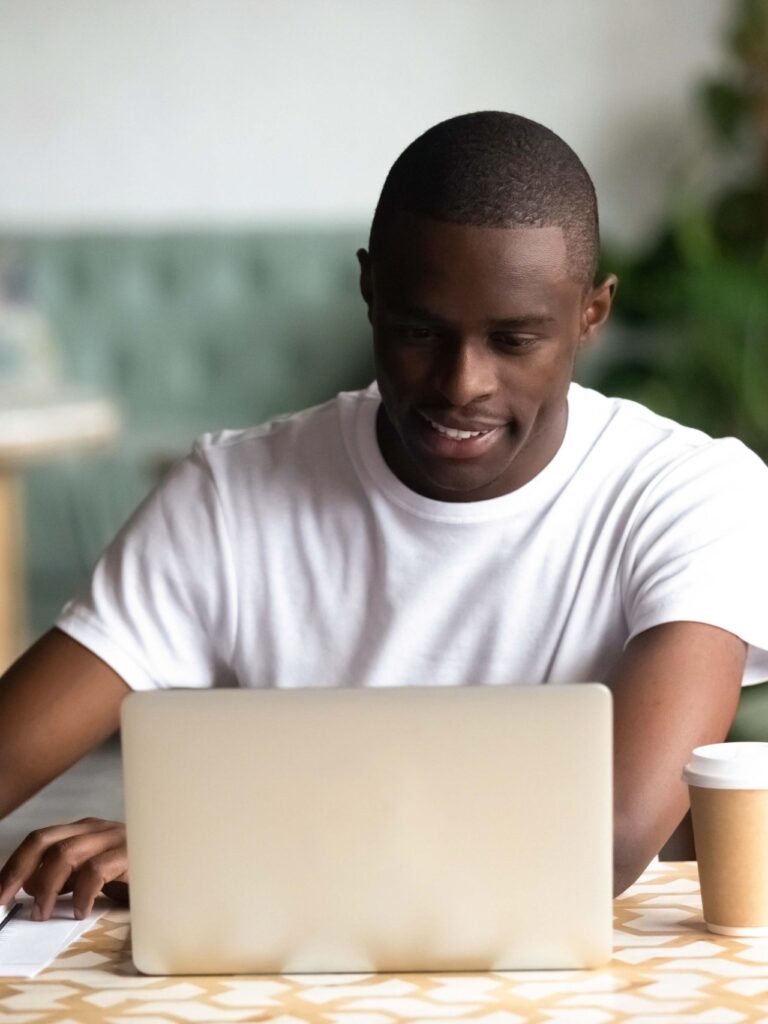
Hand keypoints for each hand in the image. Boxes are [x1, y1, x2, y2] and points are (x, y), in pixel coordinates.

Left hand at [0, 817, 128, 919]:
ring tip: (42, 914)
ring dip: (46, 888)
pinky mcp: (131, 855)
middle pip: (44, 840)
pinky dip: (81, 895)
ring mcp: (114, 838)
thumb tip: (31, 887)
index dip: (13, 865)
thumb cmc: (136, 877)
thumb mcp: (92, 877)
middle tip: (3, 900)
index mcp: (84, 831)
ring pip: (65, 853)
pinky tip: (80, 911)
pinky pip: (95, 871)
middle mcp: (96, 829)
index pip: (39, 839)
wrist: (182, 875)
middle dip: (17, 871)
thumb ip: (66, 877)